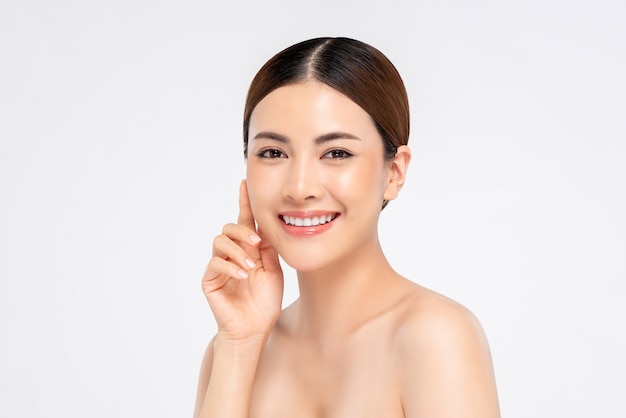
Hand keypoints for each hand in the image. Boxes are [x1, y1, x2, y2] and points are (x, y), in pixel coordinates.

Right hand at [202, 180, 283, 342]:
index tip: (245, 184)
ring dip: (236, 250)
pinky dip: (229, 266)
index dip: (244, 203)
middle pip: (229, 227)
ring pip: (219, 241)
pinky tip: (241, 275)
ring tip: (249, 266)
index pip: (245, 222)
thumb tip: (265, 227)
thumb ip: (268, 250)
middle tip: (255, 242)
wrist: (254, 328)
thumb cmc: (264, 302)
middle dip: (242, 230)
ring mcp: (219, 266)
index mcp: (249, 250)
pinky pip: (215, 263)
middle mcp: (232, 254)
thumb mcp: (273, 272)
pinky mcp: (210, 279)